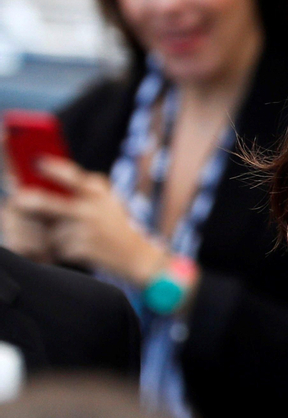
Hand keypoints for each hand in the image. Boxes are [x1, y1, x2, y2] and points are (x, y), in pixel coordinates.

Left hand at [9, 158, 163, 283]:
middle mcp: (92, 210)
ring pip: (52, 228)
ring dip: (55, 232)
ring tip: (73, 233)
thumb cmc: (114, 223)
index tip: (37, 162)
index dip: (53, 168)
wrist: (137, 255)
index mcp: (98, 193)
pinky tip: (78, 247)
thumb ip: (85, 186)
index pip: (72, 176)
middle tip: (19, 200)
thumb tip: (46, 172)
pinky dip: (63, 247)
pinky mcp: (83, 250)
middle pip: (49, 204)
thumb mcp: (107, 199)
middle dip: (31, 201)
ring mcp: (87, 231)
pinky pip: (59, 245)